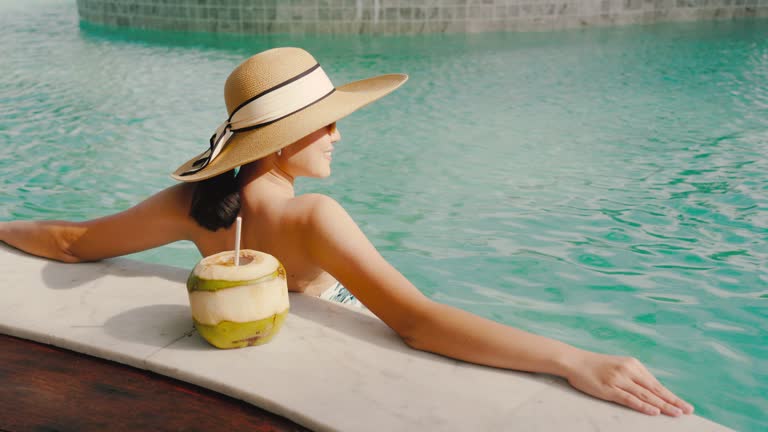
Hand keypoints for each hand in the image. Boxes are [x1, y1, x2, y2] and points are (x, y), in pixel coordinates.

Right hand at [564, 351, 693, 416]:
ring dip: (662, 405)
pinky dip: (643, 405)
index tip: (684, 405)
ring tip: (676, 413)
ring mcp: (618, 379)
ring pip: (645, 395)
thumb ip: (633, 376)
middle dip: (673, 401)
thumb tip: (650, 390)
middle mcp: (628, 370)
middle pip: (655, 389)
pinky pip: (629, 399)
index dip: (671, 395)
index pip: (656, 383)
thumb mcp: (618, 366)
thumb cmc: (595, 365)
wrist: (574, 361)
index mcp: (633, 364)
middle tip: (688, 411)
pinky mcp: (608, 389)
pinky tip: (653, 411)